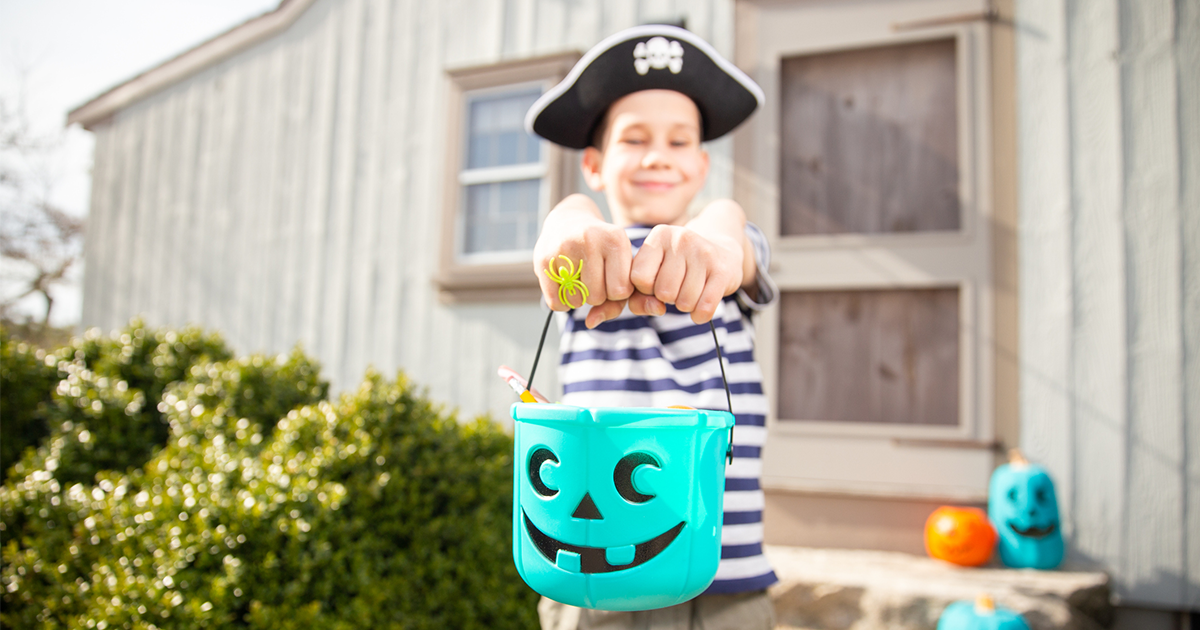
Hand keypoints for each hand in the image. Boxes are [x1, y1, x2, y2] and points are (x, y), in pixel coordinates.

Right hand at [534, 195, 633, 327]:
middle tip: (592, 277)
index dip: (617, 292)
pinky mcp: (543, 259)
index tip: (612, 279)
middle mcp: (590, 240)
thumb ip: (618, 300)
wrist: (568, 220)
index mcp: (615, 239)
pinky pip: (556, 302)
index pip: (621, 291)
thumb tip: (590, 322)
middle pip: (597, 297)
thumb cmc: (601, 252)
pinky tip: (564, 284)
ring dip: (578, 297)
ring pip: (576, 301)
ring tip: (578, 277)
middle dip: (597, 294)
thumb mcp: (618, 267)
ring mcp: (564, 248)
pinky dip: (562, 302)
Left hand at [629, 201, 749, 323]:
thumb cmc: (678, 268)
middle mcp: (681, 239)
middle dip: (668, 298)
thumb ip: (639, 296)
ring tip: (690, 291)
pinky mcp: (722, 271)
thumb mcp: (654, 272)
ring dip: (685, 305)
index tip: (656, 283)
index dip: (645, 289)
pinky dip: (700, 315)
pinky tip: (701, 307)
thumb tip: (656, 308)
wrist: (722, 253)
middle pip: (663, 292)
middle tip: (677, 287)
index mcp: (659, 235)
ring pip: (684, 302)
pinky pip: (705, 307)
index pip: (639, 277)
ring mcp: (704, 253)